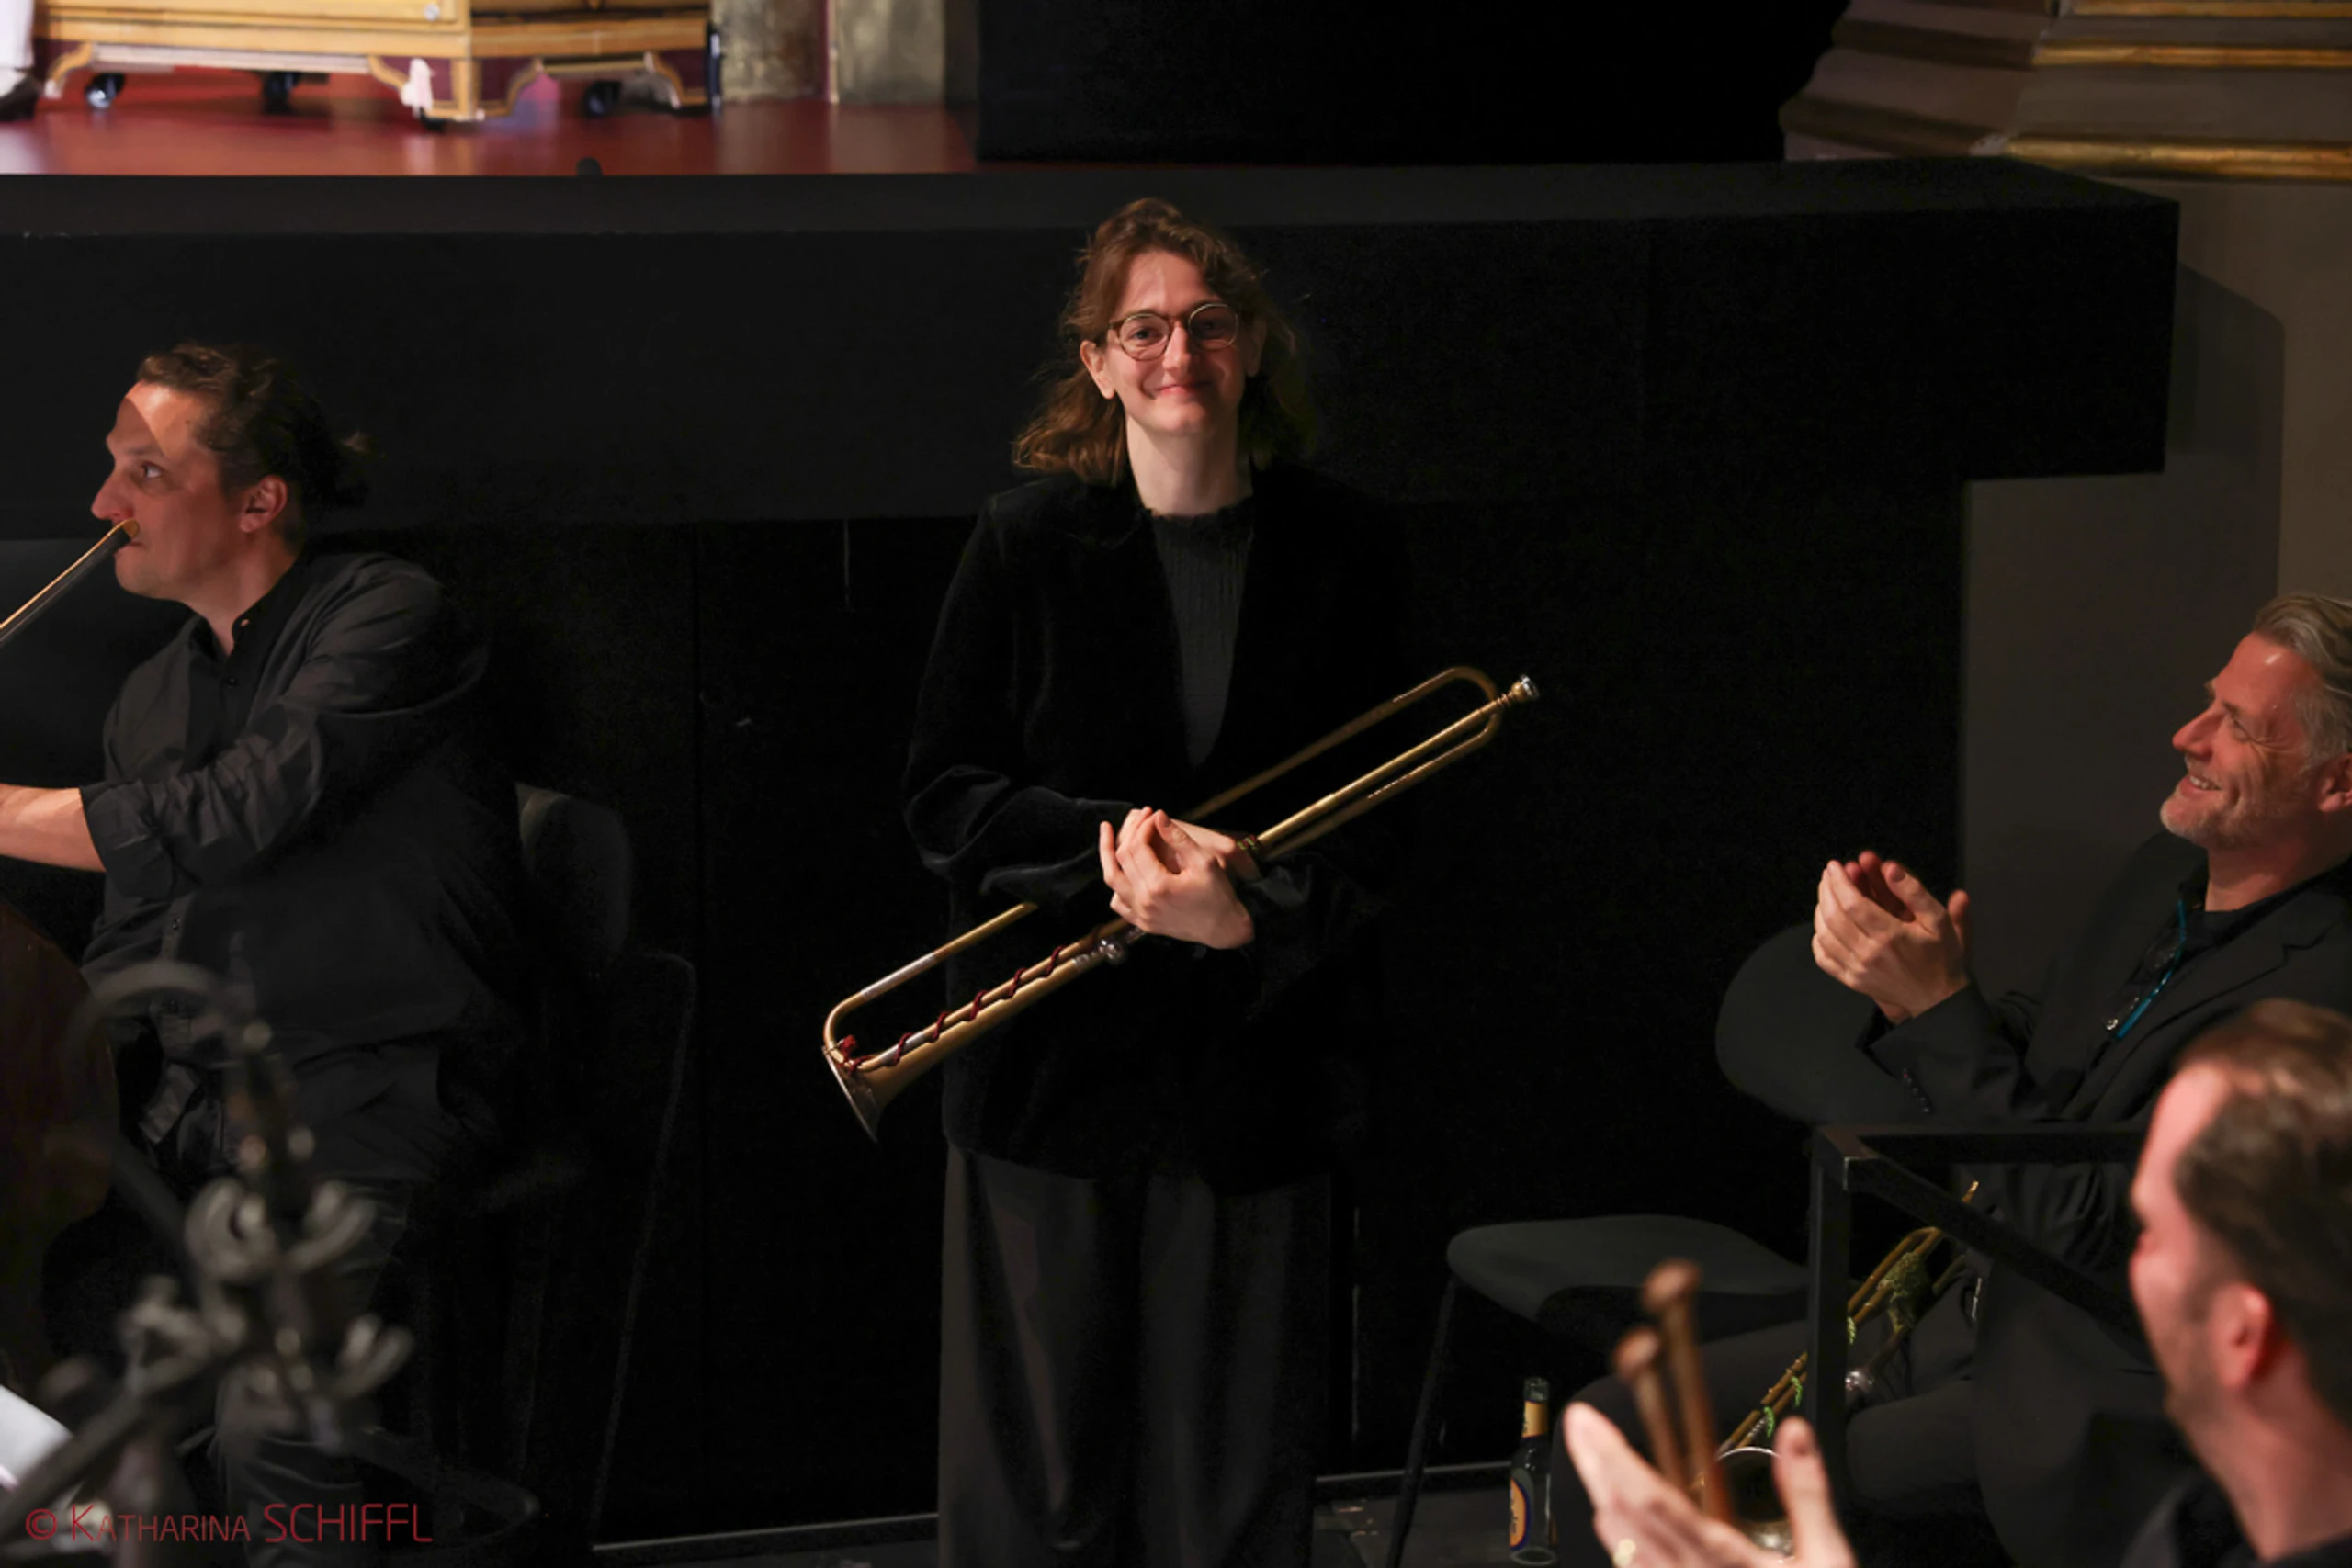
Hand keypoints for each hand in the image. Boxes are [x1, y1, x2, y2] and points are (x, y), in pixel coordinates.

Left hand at [1098, 808, 1255, 949]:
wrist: (1224, 928)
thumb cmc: (1218, 895)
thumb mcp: (1204, 861)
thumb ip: (1178, 838)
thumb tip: (1158, 816)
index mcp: (1159, 885)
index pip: (1138, 846)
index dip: (1143, 826)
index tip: (1153, 815)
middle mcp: (1144, 902)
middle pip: (1123, 859)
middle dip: (1131, 833)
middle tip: (1141, 818)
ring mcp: (1141, 915)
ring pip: (1112, 880)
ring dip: (1108, 855)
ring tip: (1108, 834)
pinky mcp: (1143, 923)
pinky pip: (1118, 903)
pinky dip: (1116, 884)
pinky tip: (1121, 870)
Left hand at [1564, 1406, 1853, 1567]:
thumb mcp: (1828, 1559)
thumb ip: (1807, 1495)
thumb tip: (1795, 1434)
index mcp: (1727, 1563)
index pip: (1654, 1503)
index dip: (1614, 1459)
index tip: (1591, 1423)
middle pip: (1624, 1518)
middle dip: (1596, 1466)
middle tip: (1578, 1426)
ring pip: (1622, 1547)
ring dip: (1602, 1498)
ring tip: (1591, 1459)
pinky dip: (1619, 1538)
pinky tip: (1613, 1517)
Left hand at [1811, 855, 1972, 1024]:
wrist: (1939, 998)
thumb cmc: (1941, 958)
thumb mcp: (1939, 920)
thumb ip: (1914, 892)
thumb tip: (1890, 868)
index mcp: (1890, 936)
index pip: (1852, 903)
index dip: (1839, 881)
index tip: (1835, 866)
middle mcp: (1869, 953)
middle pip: (1834, 915)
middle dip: (1827, 889)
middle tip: (1829, 873)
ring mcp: (1858, 969)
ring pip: (1825, 934)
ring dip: (1820, 909)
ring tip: (1826, 893)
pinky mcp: (1852, 981)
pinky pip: (1824, 958)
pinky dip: (1818, 938)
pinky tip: (1823, 925)